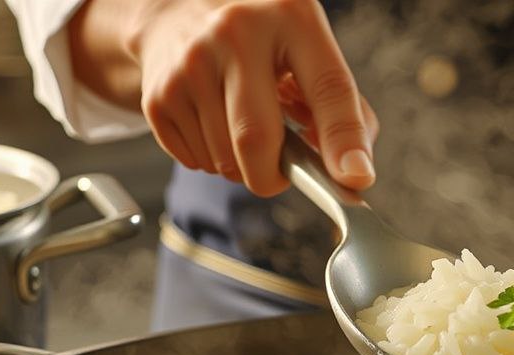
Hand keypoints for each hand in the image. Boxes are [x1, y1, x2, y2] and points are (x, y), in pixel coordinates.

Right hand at [107, 0, 377, 194]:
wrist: (179, 14)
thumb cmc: (263, 43)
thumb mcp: (310, 53)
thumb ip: (344, 109)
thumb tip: (352, 173)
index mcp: (290, 17)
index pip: (327, 88)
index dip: (343, 139)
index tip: (354, 180)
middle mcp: (236, 33)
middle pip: (255, 138)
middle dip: (272, 176)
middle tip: (280, 174)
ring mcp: (190, 64)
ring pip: (225, 161)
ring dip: (242, 166)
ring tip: (242, 127)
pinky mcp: (158, 95)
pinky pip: (197, 162)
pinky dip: (214, 161)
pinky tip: (215, 124)